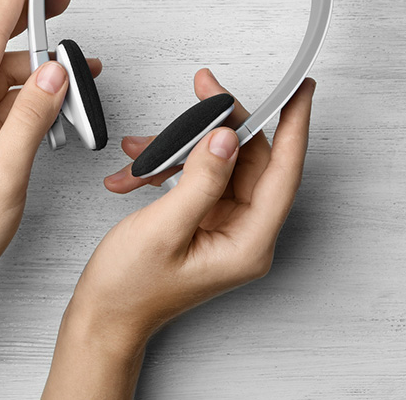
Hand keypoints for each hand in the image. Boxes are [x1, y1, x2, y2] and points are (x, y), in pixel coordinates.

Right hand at [75, 69, 315, 343]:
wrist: (104, 315)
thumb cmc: (130, 289)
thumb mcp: (163, 228)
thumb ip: (199, 180)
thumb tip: (226, 138)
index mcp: (248, 243)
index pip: (283, 173)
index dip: (294, 126)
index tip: (301, 91)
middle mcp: (243, 235)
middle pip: (248, 161)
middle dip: (219, 125)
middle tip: (204, 91)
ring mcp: (223, 228)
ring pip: (218, 165)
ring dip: (178, 150)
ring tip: (143, 149)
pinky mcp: (203, 222)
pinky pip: (196, 178)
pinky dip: (165, 168)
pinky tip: (137, 172)